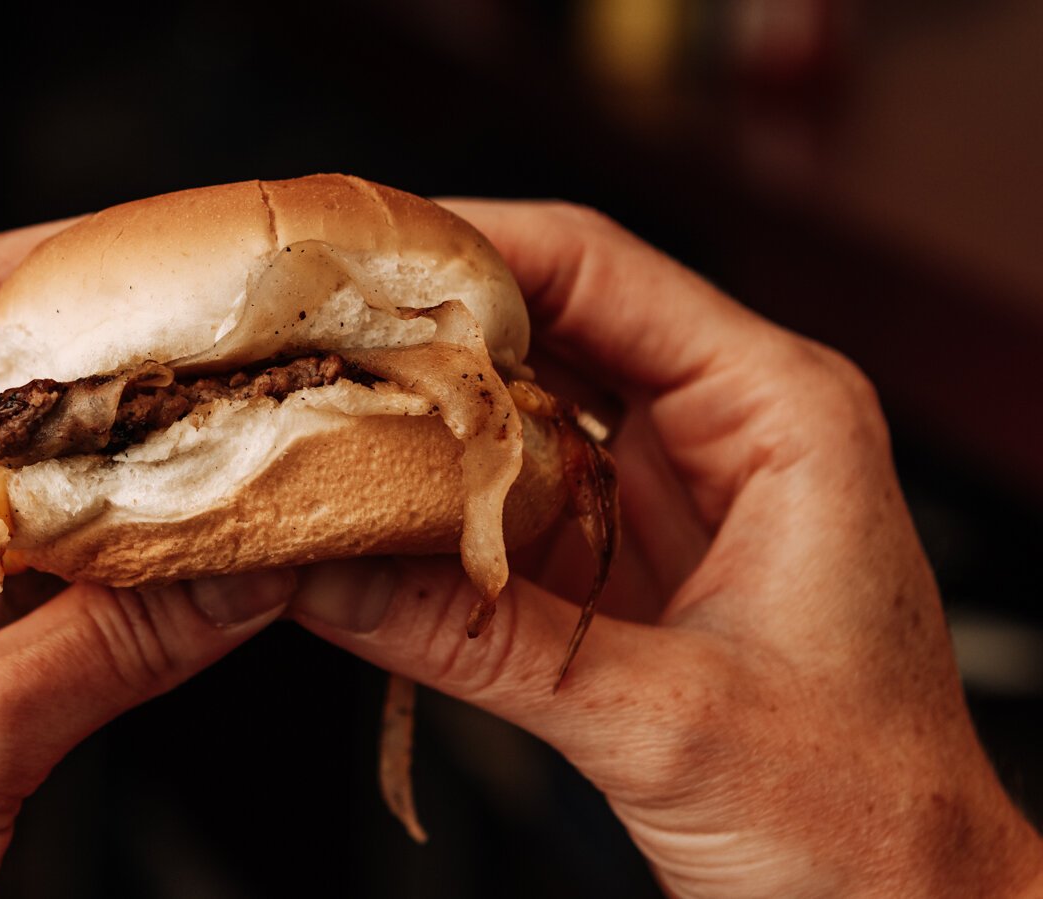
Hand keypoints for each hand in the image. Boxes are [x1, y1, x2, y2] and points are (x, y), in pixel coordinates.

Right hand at [291, 202, 1042, 897]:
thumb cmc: (868, 823)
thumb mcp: (661, 722)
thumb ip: (480, 644)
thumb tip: (330, 575)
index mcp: (779, 415)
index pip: (601, 271)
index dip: (469, 246)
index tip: (357, 253)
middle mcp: (727, 432)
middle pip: (549, 327)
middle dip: (424, 329)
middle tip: (307, 335)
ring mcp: (672, 497)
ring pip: (523, 412)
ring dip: (426, 415)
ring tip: (318, 408)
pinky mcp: (630, 564)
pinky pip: (517, 498)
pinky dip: (443, 501)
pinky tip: (371, 505)